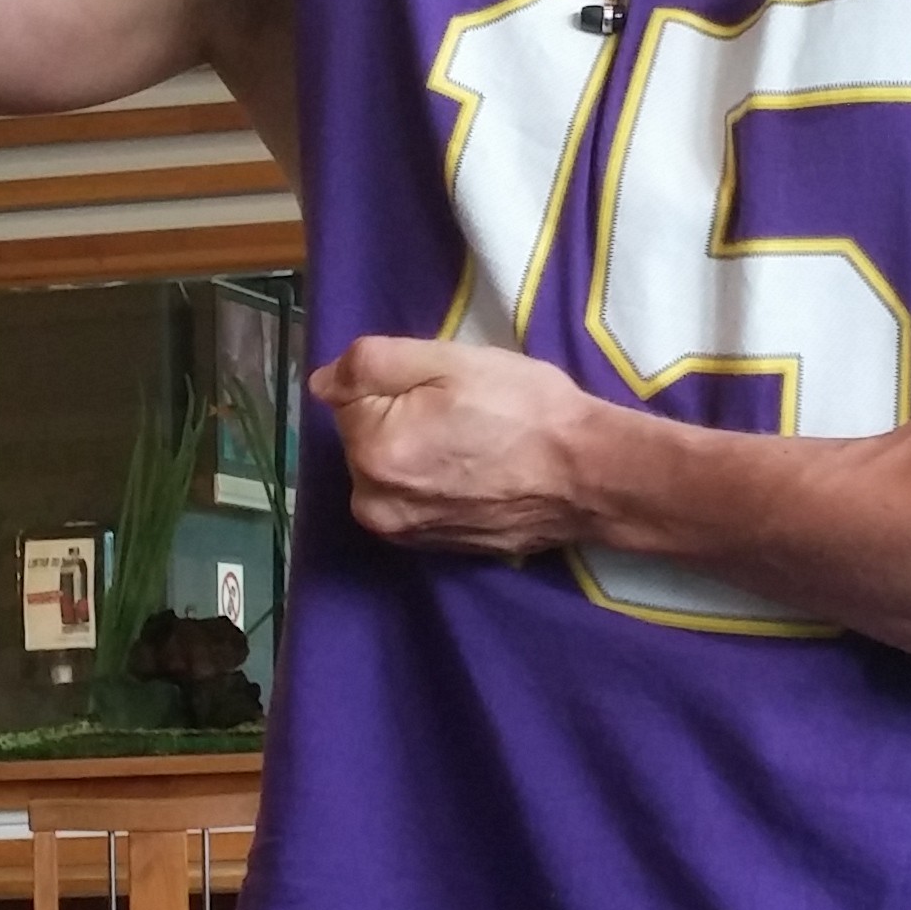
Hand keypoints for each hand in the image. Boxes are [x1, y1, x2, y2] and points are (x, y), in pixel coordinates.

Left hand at [313, 335, 606, 558]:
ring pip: (389, 468)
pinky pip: (414, 499)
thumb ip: (370, 364)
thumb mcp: (448, 360)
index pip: (349, 395)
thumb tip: (322, 382)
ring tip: (474, 444)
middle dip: (401, 418)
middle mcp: (374, 504)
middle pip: (366, 436)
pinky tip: (477, 472)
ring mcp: (403, 533)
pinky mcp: (432, 548)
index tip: (443, 389)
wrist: (588, 476)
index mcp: (371, 452)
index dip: (397, 383)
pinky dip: (434, 483)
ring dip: (417, 451)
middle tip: (463, 413)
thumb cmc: (524, 408)